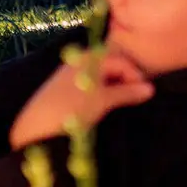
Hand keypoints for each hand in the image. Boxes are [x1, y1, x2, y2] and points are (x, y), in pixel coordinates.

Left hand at [8, 47, 153, 149]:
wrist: (35, 128)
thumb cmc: (72, 110)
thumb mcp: (103, 100)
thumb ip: (127, 92)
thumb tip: (151, 89)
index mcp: (89, 57)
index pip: (121, 61)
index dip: (135, 76)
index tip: (145, 94)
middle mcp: (79, 61)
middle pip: (111, 65)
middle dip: (126, 81)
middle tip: (135, 99)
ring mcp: (71, 74)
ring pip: (102, 76)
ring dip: (115, 88)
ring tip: (121, 105)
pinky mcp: (65, 88)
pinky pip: (91, 85)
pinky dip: (102, 93)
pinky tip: (103, 106)